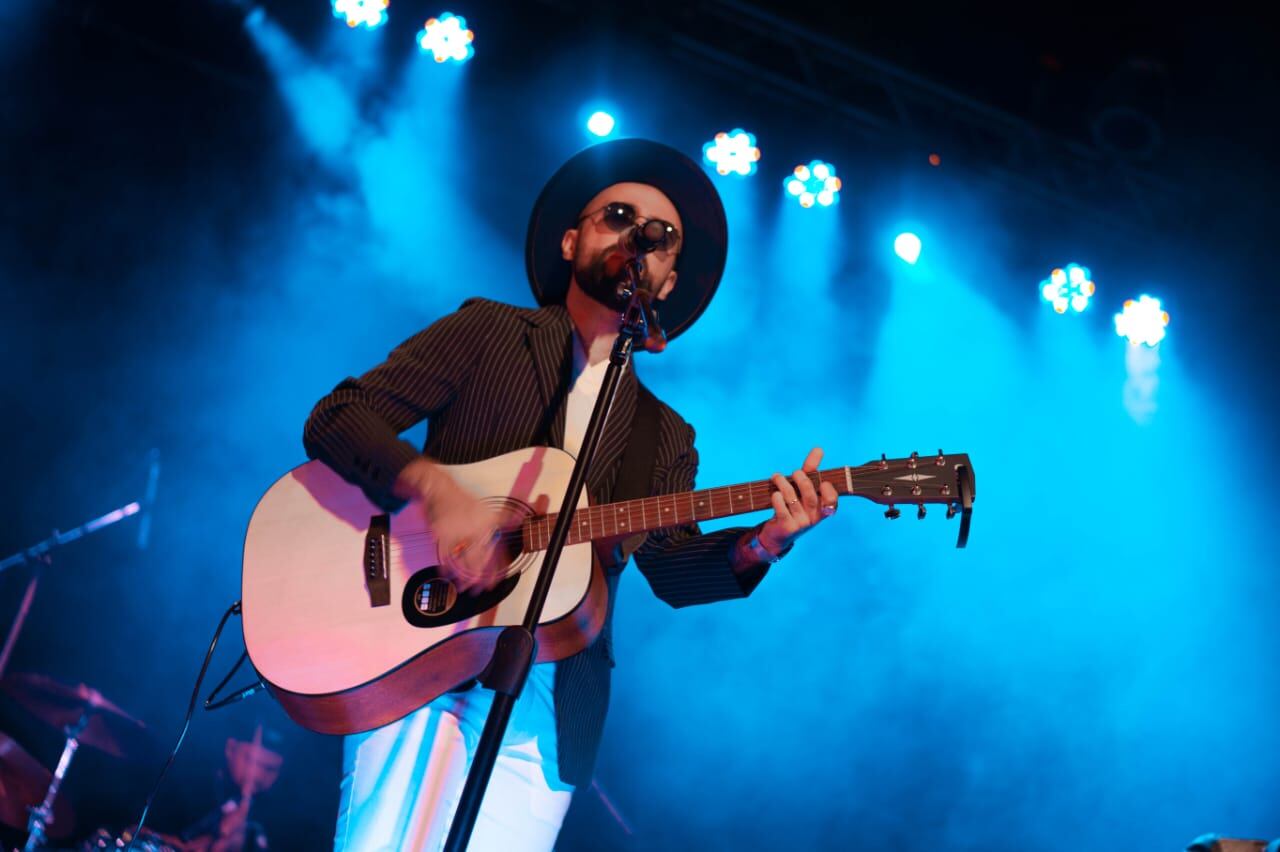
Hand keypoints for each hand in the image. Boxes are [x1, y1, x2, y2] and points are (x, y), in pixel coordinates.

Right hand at [396, 458, 507, 593]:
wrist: (440, 489)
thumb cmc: (462, 501)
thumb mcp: (487, 509)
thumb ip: (505, 518)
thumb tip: (520, 520)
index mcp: (485, 525)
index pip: (493, 551)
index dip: (494, 568)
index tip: (495, 581)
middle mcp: (472, 530)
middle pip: (477, 559)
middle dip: (478, 577)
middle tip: (479, 590)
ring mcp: (455, 533)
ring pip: (461, 560)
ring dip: (463, 575)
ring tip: (465, 587)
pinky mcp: (440, 535)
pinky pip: (444, 554)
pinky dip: (446, 566)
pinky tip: (447, 575)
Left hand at [759, 447, 838, 555]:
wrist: (778, 534)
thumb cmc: (793, 507)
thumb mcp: (802, 489)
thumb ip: (811, 470)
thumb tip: (818, 449)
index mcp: (822, 508)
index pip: (832, 501)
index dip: (828, 491)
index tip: (822, 482)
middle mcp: (813, 518)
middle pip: (811, 497)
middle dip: (802, 481)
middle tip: (795, 472)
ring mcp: (800, 524)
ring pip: (793, 500)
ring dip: (784, 484)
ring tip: (777, 476)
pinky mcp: (786, 527)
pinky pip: (781, 509)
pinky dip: (777, 498)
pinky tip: (774, 493)